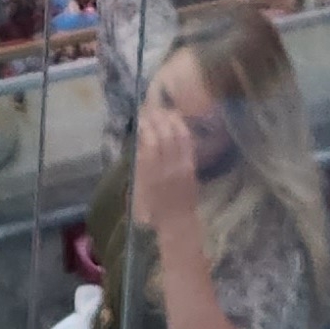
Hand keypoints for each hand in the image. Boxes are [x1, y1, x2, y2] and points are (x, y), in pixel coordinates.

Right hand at [131, 96, 199, 236]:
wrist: (176, 221)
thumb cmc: (151, 208)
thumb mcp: (137, 188)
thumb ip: (138, 164)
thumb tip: (139, 139)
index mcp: (150, 174)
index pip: (149, 142)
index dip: (145, 125)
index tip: (139, 116)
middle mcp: (167, 167)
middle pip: (164, 134)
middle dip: (157, 117)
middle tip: (149, 107)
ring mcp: (182, 166)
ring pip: (178, 135)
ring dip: (170, 119)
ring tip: (162, 109)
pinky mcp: (192, 166)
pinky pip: (188, 142)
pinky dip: (182, 128)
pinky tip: (176, 120)